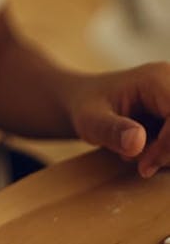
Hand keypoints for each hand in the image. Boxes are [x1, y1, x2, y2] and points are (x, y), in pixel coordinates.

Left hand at [68, 62, 169, 177]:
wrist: (84, 99)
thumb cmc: (86, 106)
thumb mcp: (90, 120)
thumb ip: (112, 130)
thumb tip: (137, 142)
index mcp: (156, 79)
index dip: (168, 147)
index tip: (143, 166)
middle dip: (169, 152)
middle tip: (142, 164)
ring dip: (168, 154)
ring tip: (139, 154)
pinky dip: (168, 153)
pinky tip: (148, 152)